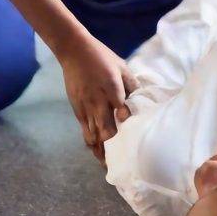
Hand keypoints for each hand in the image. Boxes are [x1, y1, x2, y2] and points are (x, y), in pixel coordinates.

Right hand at [58, 34, 138, 160]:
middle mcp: (98, 101)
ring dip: (101, 150)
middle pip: (105, 130)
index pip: (122, 110)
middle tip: (124, 162)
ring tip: (109, 164)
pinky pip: (84, 131)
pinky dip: (91, 142)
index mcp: (112, 88)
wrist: (75, 51)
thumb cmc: (102, 57)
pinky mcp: (77, 110)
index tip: (135, 136)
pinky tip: (97, 150)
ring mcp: (86, 107)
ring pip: (93, 135)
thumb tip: (141, 100)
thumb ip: (131, 84)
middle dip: (114, 148)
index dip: (128, 124)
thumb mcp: (122, 66)